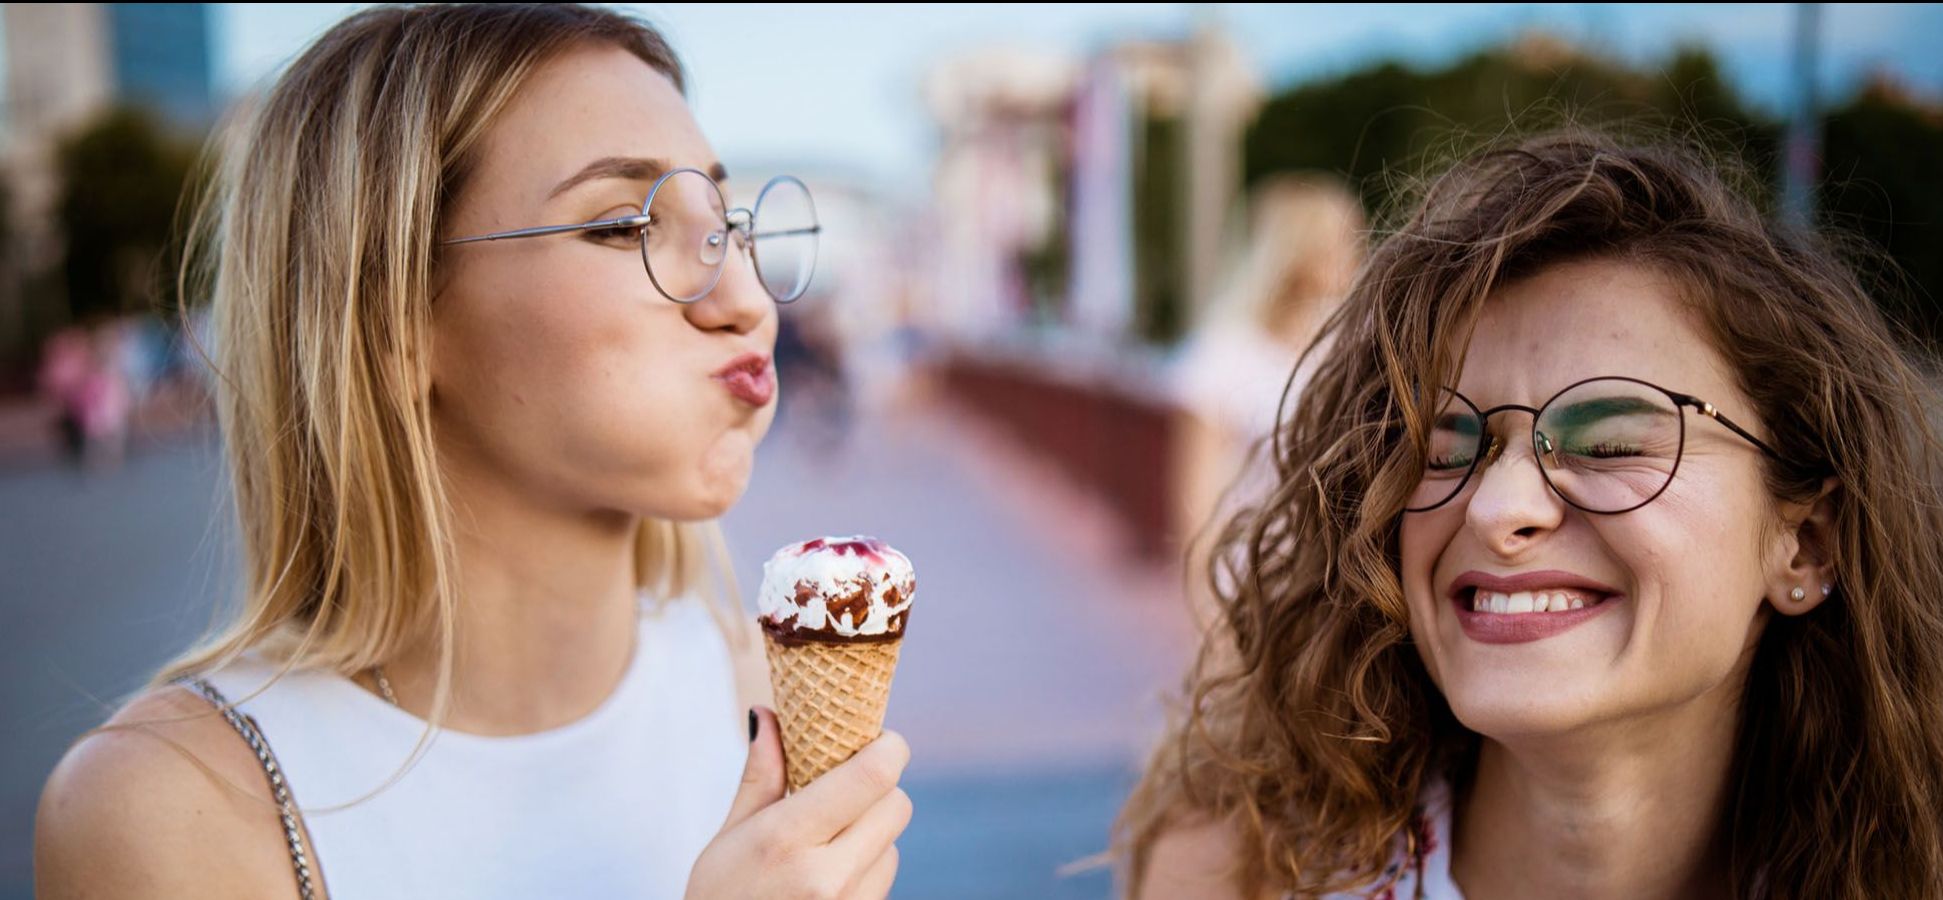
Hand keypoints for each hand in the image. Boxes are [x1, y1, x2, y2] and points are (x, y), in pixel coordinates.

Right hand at [684, 707, 911, 899]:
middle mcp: (826, 876)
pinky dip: (867, 871)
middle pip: (896, 805)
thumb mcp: (729, 837)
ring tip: (825, 846)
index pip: (873, 776)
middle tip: (845, 790)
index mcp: (787, 839)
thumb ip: (760, 776)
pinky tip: (828, 880)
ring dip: (872, 836)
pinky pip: (884, 882)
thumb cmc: (718, 899)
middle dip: (878, 790)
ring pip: (893, 845)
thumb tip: (768, 714)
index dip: (889, 748)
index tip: (880, 739)